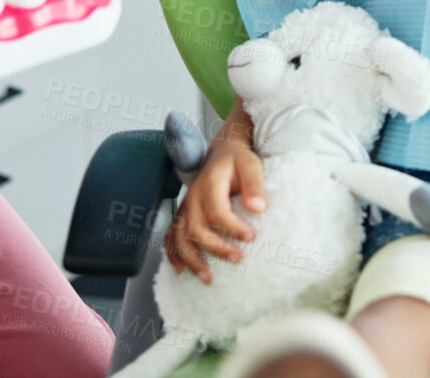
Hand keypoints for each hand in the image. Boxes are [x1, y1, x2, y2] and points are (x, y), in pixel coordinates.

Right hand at [164, 137, 267, 282]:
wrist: (222, 151)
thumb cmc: (237, 160)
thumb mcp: (251, 165)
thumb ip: (254, 184)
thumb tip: (258, 208)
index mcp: (209, 183)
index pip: (217, 211)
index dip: (233, 227)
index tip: (251, 237)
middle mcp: (193, 197)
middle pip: (197, 228)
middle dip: (216, 248)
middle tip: (237, 258)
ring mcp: (186, 206)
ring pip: (180, 236)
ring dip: (192, 259)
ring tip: (207, 277)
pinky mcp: (183, 214)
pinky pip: (171, 236)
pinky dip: (173, 254)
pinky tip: (181, 270)